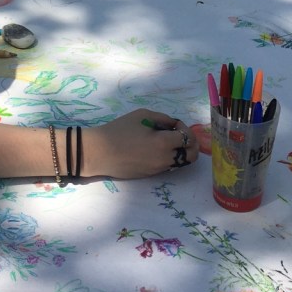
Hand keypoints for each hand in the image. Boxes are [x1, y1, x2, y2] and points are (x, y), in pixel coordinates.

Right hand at [83, 109, 199, 177]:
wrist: (100, 152)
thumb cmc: (119, 130)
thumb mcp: (142, 116)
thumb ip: (163, 119)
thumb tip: (174, 125)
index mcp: (164, 144)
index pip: (188, 138)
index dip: (184, 128)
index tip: (173, 124)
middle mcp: (165, 159)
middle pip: (192, 156)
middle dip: (191, 144)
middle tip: (181, 135)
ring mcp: (158, 169)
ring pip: (181, 163)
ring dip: (181, 151)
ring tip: (168, 141)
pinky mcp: (151, 175)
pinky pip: (169, 166)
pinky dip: (170, 157)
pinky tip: (157, 148)